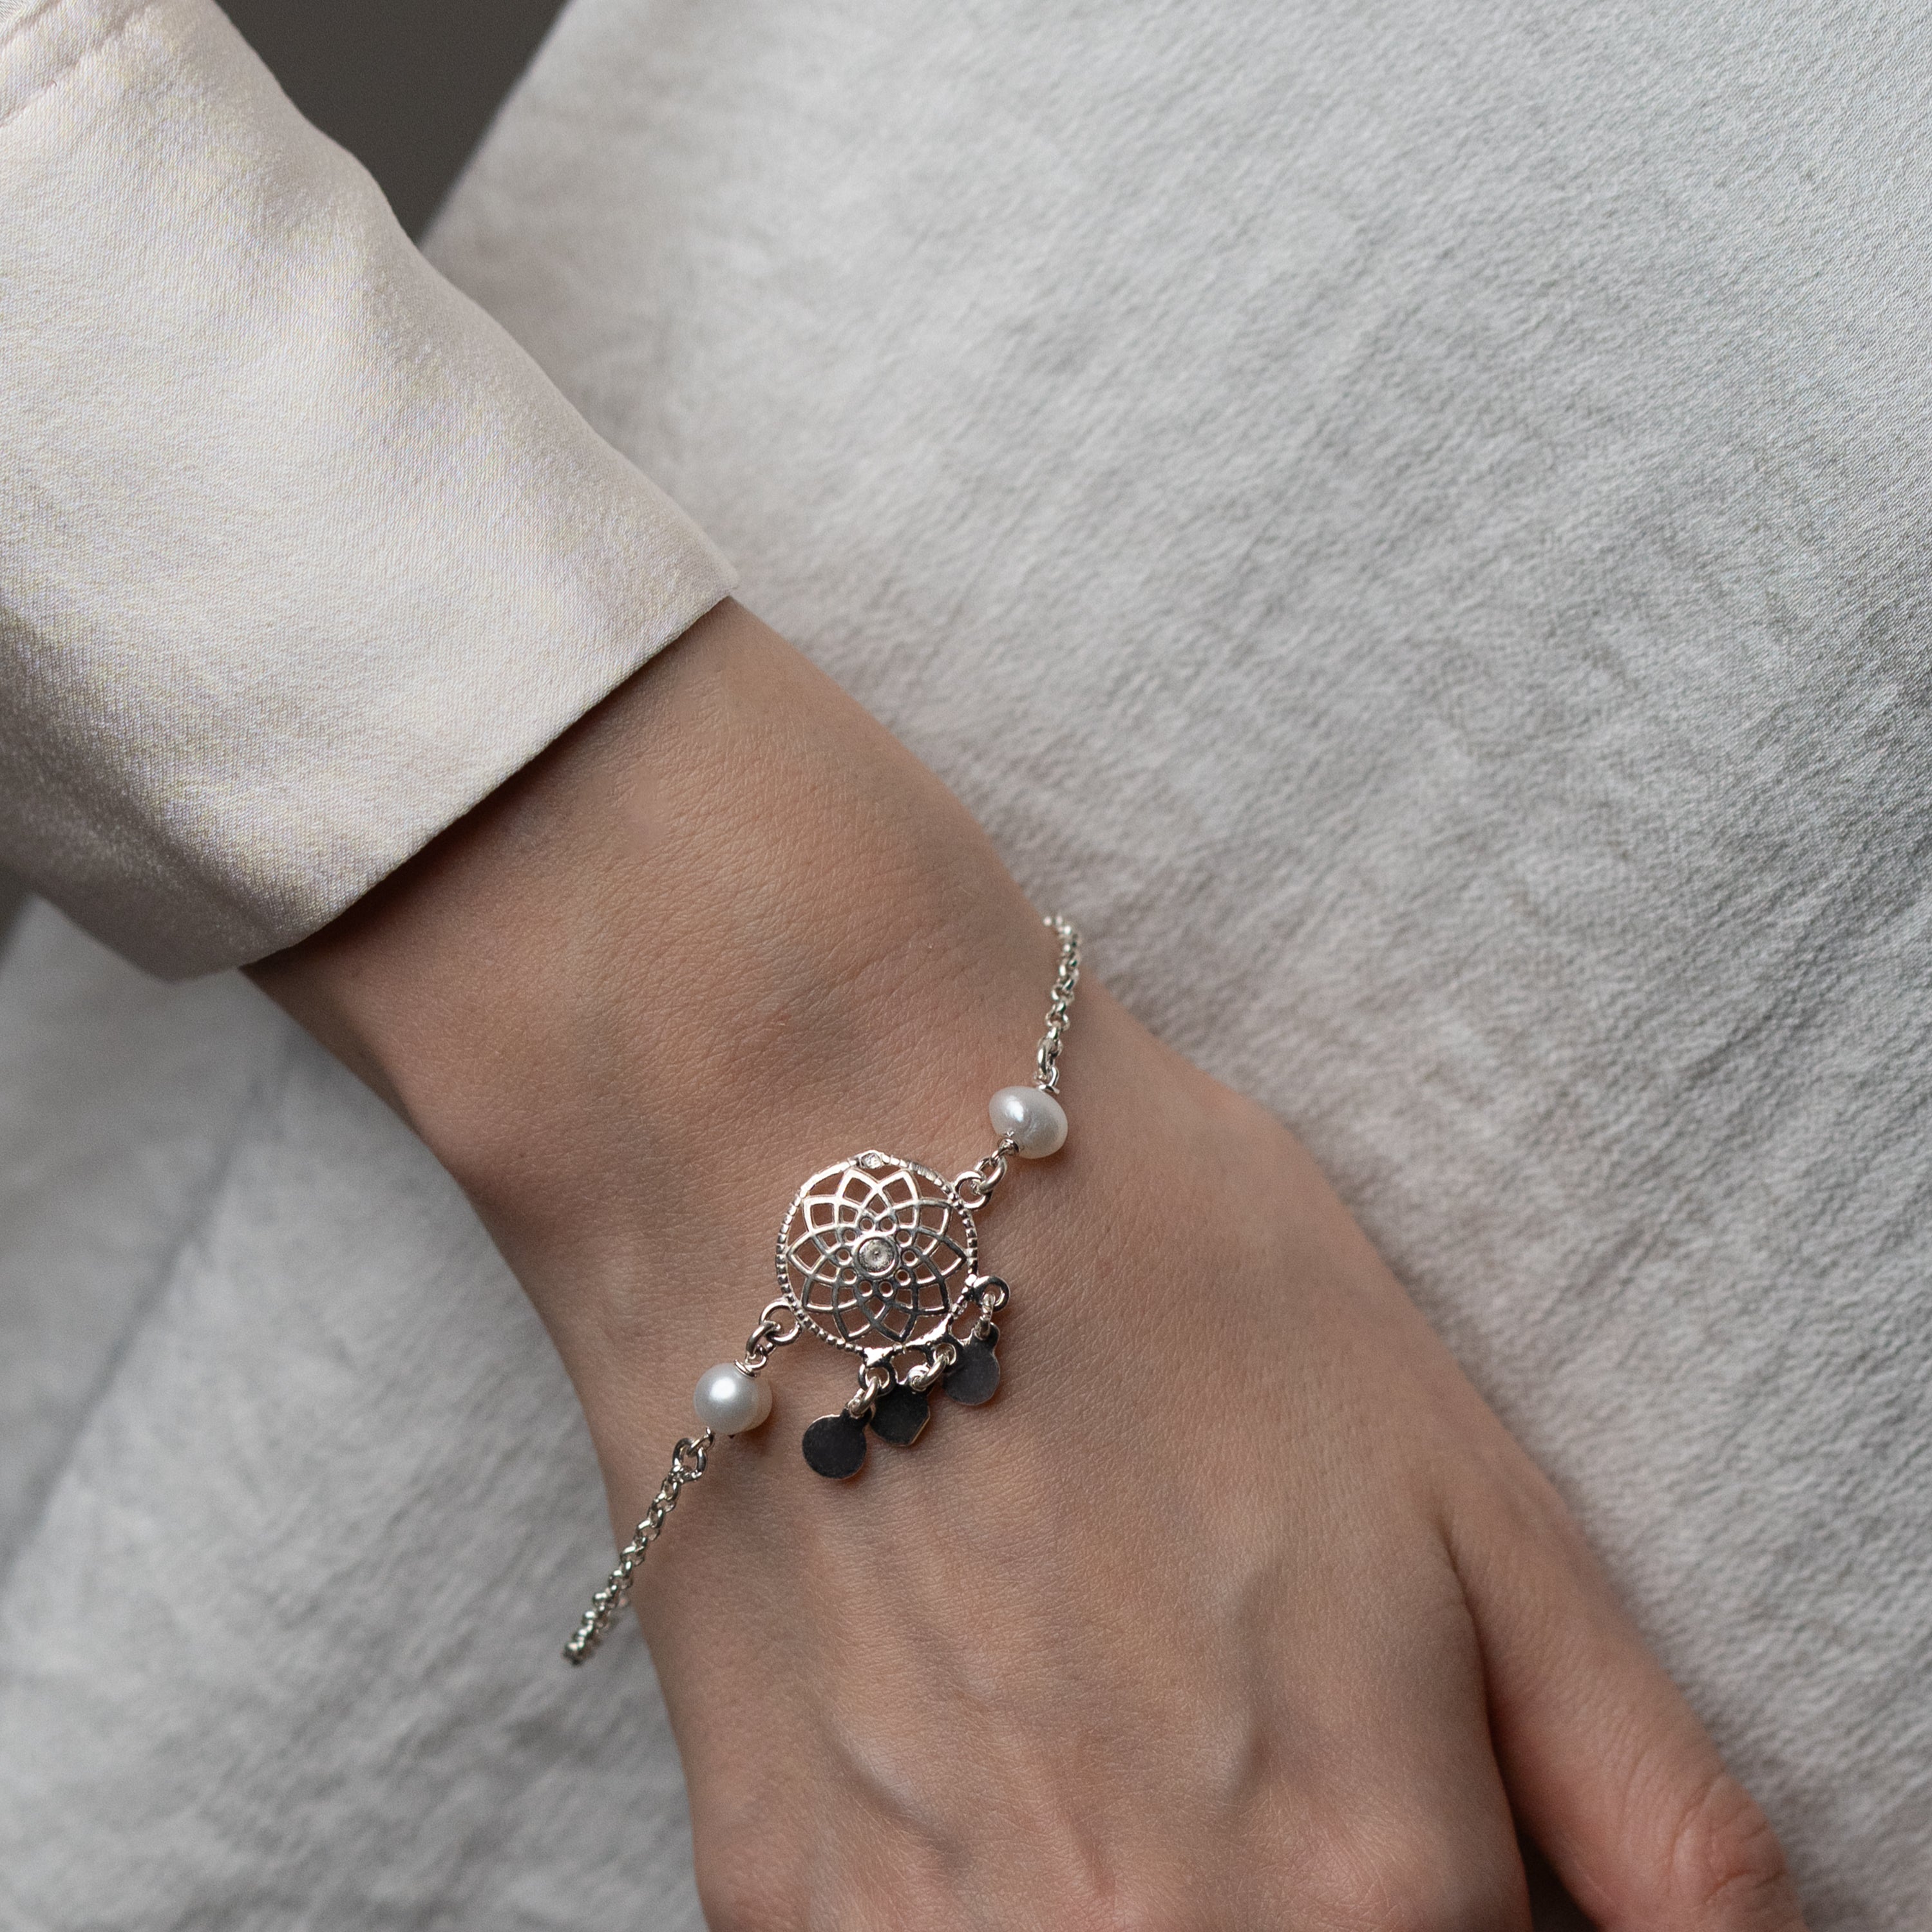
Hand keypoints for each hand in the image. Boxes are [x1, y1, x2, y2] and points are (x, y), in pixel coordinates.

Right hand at [255, 601, 1805, 1929]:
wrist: (829, 1152)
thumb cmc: (1166, 1268)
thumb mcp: (1473, 1493)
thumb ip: (1650, 1798)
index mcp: (1373, 1876)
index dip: (1472, 1889)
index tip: (1398, 1755)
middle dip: (1327, 1874)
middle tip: (1248, 1693)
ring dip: (1157, 1884)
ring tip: (1114, 1699)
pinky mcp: (774, 1904)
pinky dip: (996, 1885)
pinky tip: (981, 1724)